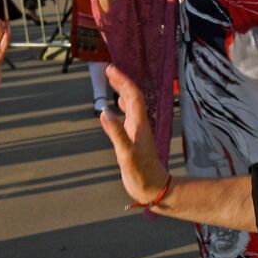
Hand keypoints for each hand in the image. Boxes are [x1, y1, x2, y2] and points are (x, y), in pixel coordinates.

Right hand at [99, 65, 169, 205]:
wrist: (153, 188)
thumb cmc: (141, 173)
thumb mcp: (126, 154)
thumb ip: (116, 133)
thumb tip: (104, 112)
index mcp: (139, 125)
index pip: (133, 96)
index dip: (123, 81)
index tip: (111, 69)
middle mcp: (139, 124)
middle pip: (132, 97)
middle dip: (122, 82)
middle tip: (109, 70)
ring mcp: (137, 131)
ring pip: (131, 105)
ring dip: (122, 91)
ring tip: (112, 81)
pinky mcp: (134, 139)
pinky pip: (128, 116)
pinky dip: (122, 106)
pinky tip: (116, 106)